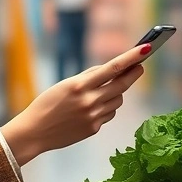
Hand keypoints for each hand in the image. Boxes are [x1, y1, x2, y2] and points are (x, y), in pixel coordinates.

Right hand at [0, 44, 149, 164]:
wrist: (34, 132)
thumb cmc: (47, 104)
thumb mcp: (64, 84)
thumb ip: (88, 78)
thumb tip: (110, 71)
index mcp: (80, 85)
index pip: (112, 68)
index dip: (131, 57)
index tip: (146, 49)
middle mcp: (89, 101)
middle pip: (122, 85)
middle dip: (134, 74)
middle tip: (141, 67)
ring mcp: (93, 116)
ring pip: (118, 100)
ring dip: (117, 92)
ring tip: (105, 90)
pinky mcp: (94, 128)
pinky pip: (110, 114)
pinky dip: (107, 107)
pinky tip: (94, 107)